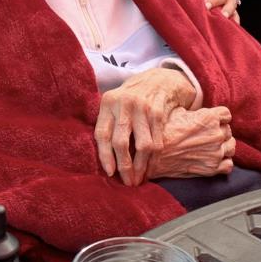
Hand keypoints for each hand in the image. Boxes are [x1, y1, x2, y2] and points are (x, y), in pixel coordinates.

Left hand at [95, 67, 195, 186]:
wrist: (158, 79)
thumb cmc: (131, 98)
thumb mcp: (115, 103)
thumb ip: (108, 123)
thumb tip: (102, 157)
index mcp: (107, 103)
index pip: (102, 134)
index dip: (105, 156)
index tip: (110, 173)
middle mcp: (123, 104)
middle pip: (121, 142)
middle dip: (124, 166)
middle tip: (127, 182)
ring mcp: (142, 108)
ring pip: (142, 145)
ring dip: (141, 166)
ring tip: (139, 179)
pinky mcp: (158, 112)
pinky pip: (157, 141)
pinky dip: (154, 158)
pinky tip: (151, 168)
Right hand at [147, 105, 234, 179]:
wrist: (153, 156)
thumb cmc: (162, 132)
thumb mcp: (175, 112)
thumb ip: (192, 110)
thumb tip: (195, 107)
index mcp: (209, 118)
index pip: (226, 114)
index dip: (217, 116)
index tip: (209, 120)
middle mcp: (216, 135)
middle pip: (228, 130)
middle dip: (218, 130)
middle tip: (204, 134)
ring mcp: (216, 153)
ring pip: (232, 146)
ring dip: (223, 145)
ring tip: (210, 146)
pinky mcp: (212, 169)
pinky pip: (229, 165)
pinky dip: (223, 162)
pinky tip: (212, 159)